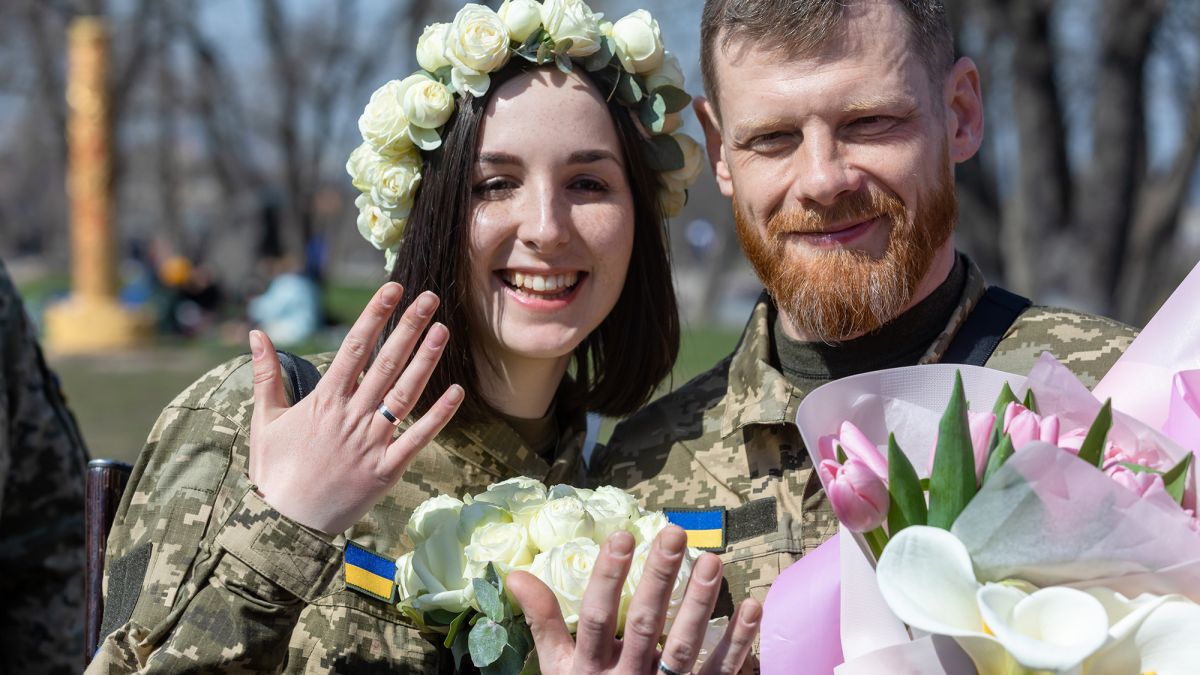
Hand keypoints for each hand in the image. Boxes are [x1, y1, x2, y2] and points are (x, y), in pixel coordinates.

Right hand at [247, 282, 463, 533]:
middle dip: (408, 327)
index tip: (393, 289)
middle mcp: (351, 417)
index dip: (375, 316)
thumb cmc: (274, 472)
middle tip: (430, 297)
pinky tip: (458, 391)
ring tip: (443, 329)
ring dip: (426, 361)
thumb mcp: (265, 421)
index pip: (354, 348)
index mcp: (324, 401)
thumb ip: (266, 375)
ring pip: (404, 394)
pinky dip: (438, 416)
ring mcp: (371, 443)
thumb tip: (256, 333)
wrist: (284, 526)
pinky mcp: (386, 470)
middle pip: (385, 363)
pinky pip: (418, 438)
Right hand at [508, 527, 761, 674]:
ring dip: (700, 604)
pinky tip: (751, 606)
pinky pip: (719, 673)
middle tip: (675, 534)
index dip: (608, 579)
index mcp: (589, 668)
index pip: (596, 618)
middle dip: (659, 579)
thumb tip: (516, 574)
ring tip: (713, 561)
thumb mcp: (558, 668)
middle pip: (644, 626)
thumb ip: (544, 621)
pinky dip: (738, 642)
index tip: (622, 536)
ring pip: (684, 648)